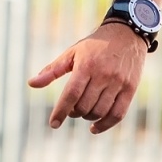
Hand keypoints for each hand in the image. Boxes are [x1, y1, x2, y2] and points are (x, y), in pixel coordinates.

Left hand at [28, 21, 147, 133]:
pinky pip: (118, 114)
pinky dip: (105, 125)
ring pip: (100, 111)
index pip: (72, 94)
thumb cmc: (94, 46)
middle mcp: (103, 74)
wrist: (126, 35)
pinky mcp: (130, 89)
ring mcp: (118, 82)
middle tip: (71, 109)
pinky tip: (94, 127)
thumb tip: (31, 83)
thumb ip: (52, 70)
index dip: (61, 111)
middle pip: (85, 105)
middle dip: (74, 112)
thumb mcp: (72, 53)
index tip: (54, 124)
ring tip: (83, 112)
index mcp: (86, 65)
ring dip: (88, 117)